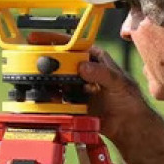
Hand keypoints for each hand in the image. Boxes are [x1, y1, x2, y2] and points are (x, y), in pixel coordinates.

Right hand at [26, 31, 154, 138]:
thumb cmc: (129, 100)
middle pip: (59, 61)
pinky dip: (51, 98)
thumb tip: (83, 66)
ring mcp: (76, 85)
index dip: (53, 39)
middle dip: (46, 62)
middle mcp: (83, 69)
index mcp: (94, 58)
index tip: (37, 39)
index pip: (72, 43)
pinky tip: (48, 99)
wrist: (127, 125)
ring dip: (47, 81)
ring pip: (55, 79)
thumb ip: (102, 73)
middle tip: (33, 64)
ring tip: (39, 83)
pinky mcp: (73, 101)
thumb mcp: (119, 83)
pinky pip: (57, 97)